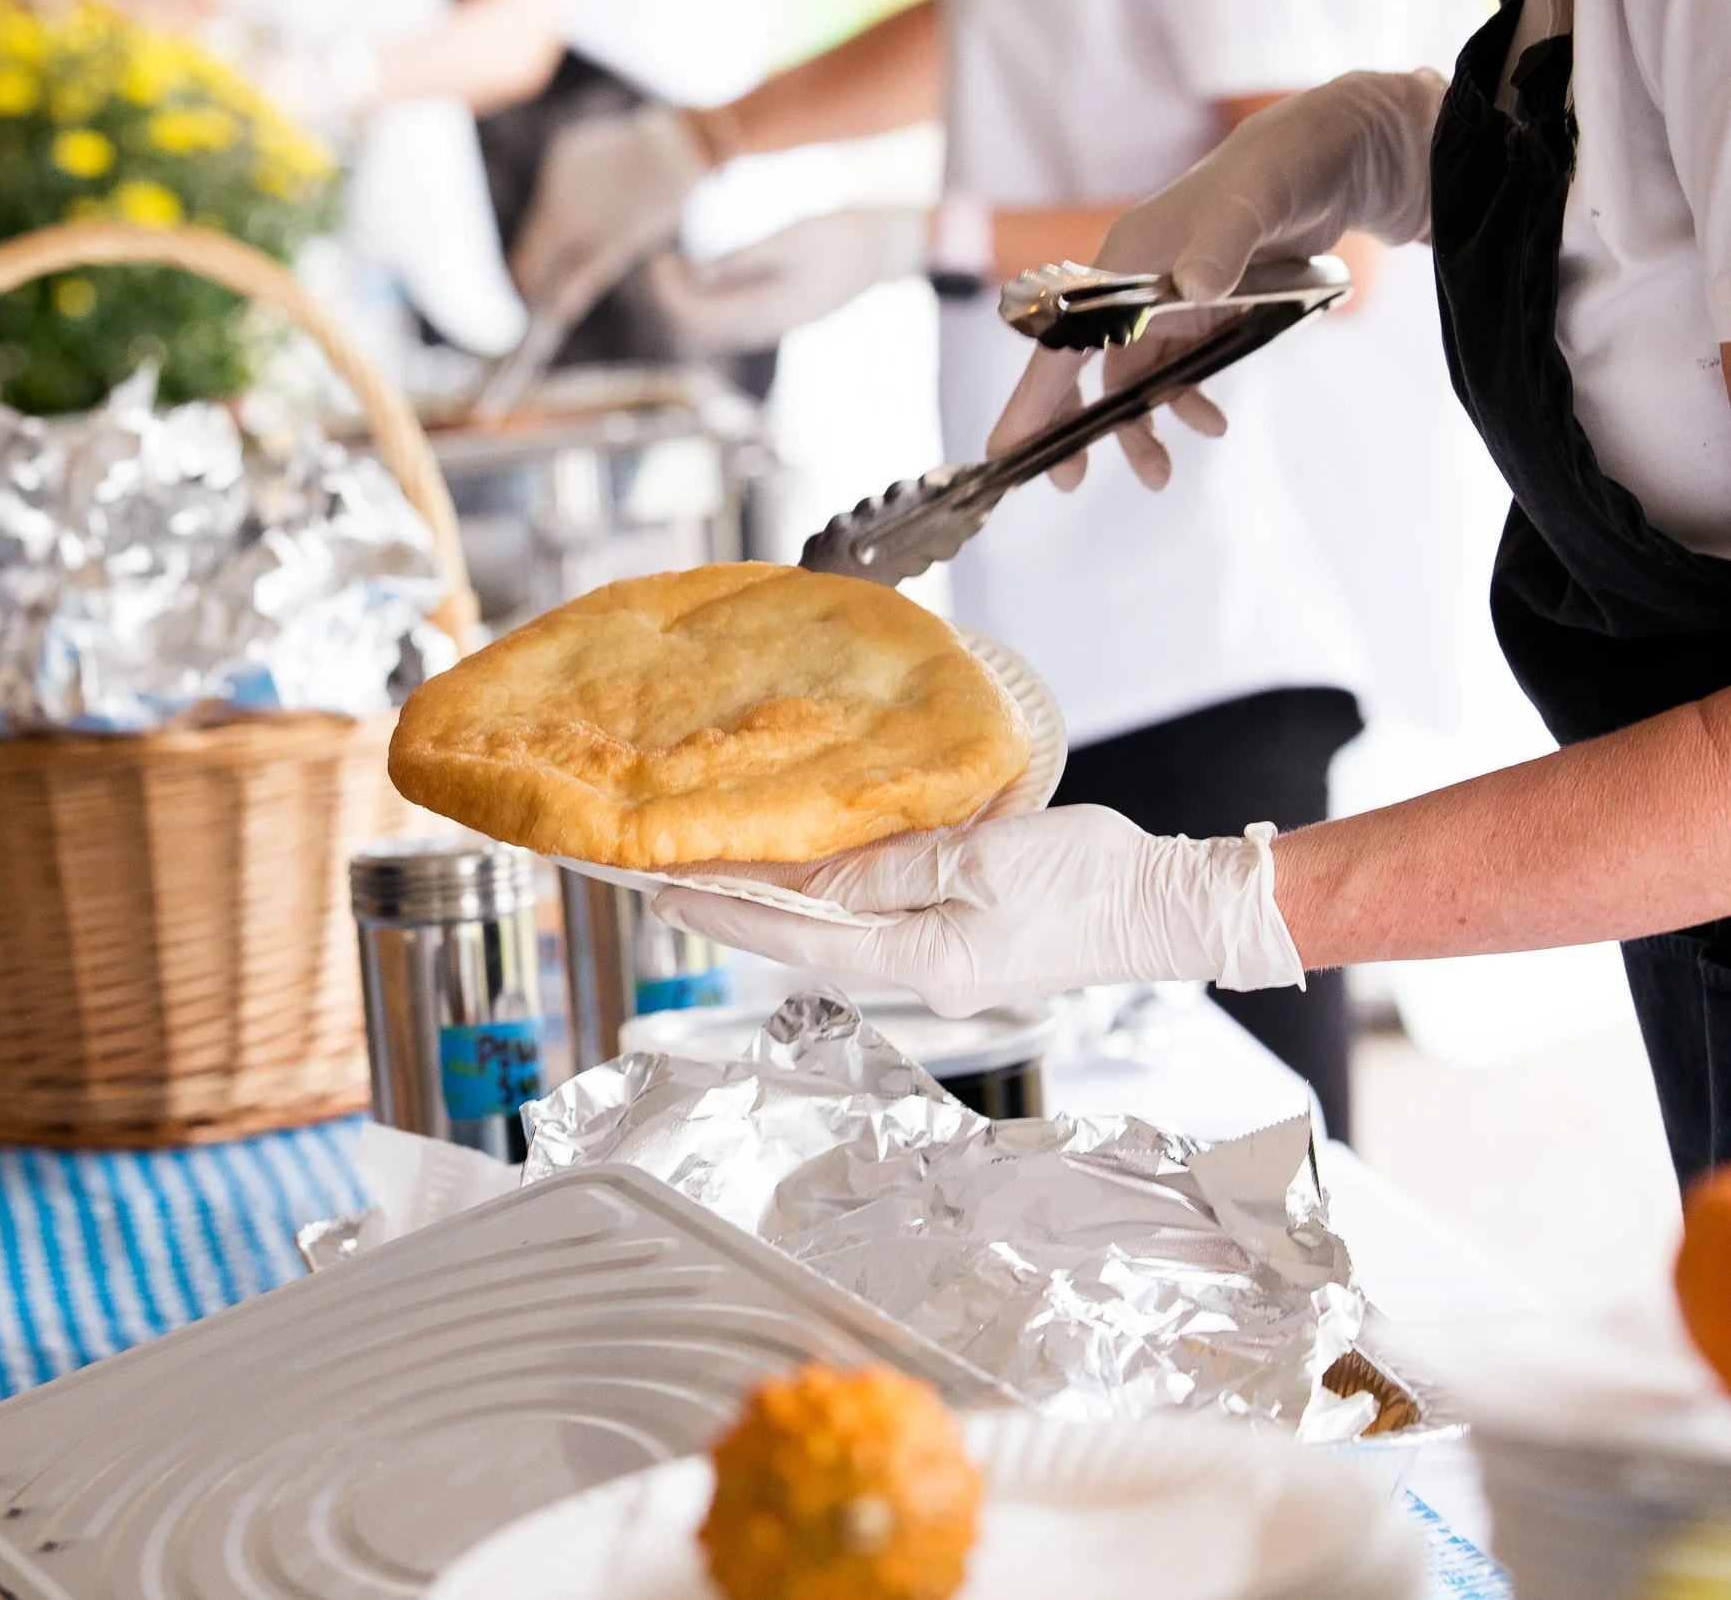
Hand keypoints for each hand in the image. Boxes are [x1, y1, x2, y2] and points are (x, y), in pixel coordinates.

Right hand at [508, 106, 708, 323]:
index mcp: (562, 222)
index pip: (528, 262)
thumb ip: (585, 279)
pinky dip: (570, 192)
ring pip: (547, 205)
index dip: (529, 282)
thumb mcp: (620, 250)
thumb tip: (559, 310)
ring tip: (596, 223)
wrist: (676, 144)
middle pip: (535, 233)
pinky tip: (597, 194)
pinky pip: (558, 179)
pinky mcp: (566, 145)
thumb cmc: (654, 205)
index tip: (532, 298)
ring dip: (561, 220)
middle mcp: (550, 191)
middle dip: (547, 251)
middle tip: (563, 269)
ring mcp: (556, 165)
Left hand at [647, 206, 927, 350]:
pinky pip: (733, 318)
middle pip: (702, 330)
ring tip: (677, 264)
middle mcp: (768, 327)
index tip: (658, 260)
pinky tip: (705, 272)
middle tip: (661, 260)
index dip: (670, 295)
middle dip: (673, 299)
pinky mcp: (780, 314)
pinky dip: (710, 300)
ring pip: (716, 327)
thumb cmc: (842, 235)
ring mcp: (775, 324)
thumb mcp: (790, 237)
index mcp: (768, 312)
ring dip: (690, 301)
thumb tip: (696, 274)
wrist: (887, 250)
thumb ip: (742, 259)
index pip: (700, 319)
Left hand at [652, 804, 1302, 1016]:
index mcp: (918, 956)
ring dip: (782, 904)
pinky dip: (835, 900)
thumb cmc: (1089, 878)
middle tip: (670, 874)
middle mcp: (922, 974)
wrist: (1171, 906)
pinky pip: (882, 923)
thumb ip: (886, 870)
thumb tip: (807, 879)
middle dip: (738, 909)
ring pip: (840, 933)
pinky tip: (815, 873)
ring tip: (724, 868)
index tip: (661, 892)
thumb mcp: (977, 858)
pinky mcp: (968, 946)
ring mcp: (945, 966)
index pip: (792, 934)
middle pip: (805, 940)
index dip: (723, 912)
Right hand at [990, 69, 1444, 489]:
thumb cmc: (1283, 165)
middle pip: (1080, 366)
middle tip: (1067, 480)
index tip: (1007, 447)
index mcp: (1123, 259)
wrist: (1335, 154)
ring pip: (1129, 379)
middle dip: (1070, 424)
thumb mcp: (1255, 200)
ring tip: (1158, 476)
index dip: (1033, 397)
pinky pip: (1176, 371)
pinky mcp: (1200, 312)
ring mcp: (1166, 302)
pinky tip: (1213, 424)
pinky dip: (1187, 402)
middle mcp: (1132, 285)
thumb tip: (1196, 287)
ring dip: (1137, 427)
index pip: (1062, 338)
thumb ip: (1224, 242)